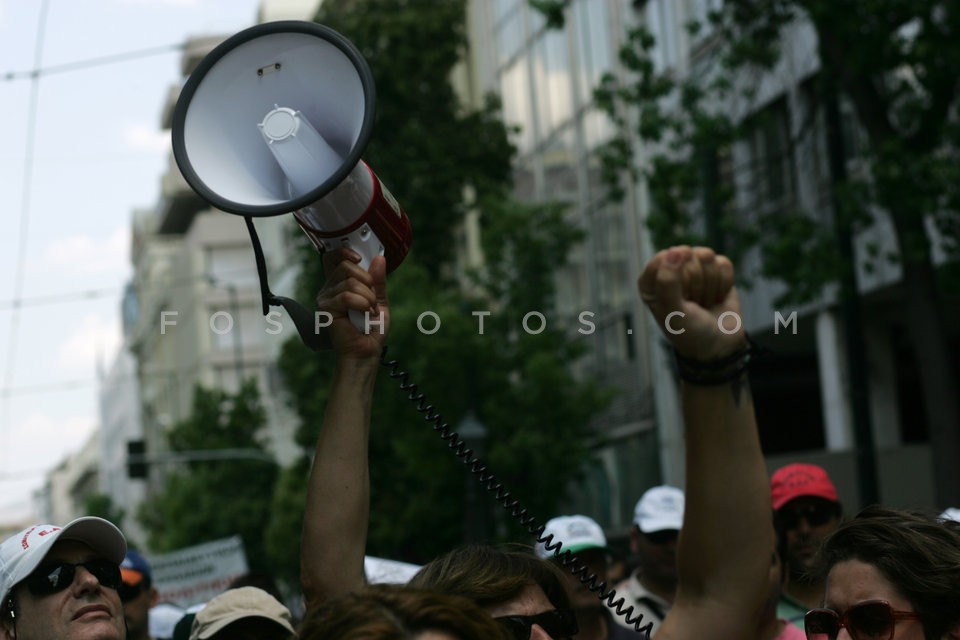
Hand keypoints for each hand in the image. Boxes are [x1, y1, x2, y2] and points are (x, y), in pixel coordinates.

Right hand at [315, 248, 389, 359]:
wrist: (366, 352)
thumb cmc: (370, 331)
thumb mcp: (379, 300)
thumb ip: (378, 280)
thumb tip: (379, 259)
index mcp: (340, 285)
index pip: (335, 258)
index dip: (345, 253)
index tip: (360, 258)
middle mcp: (330, 289)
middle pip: (346, 267)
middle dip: (367, 281)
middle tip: (371, 300)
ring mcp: (325, 299)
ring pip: (349, 282)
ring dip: (367, 298)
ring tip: (369, 312)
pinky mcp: (325, 309)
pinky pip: (346, 296)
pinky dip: (361, 304)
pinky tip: (363, 315)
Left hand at [638, 245, 745, 360]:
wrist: (718, 346)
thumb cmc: (688, 331)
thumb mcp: (672, 311)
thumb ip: (668, 281)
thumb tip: (675, 251)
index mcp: (651, 280)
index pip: (664, 259)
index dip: (678, 280)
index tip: (680, 301)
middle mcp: (670, 270)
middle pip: (688, 256)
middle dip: (696, 284)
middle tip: (694, 305)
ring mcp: (694, 268)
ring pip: (706, 256)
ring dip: (710, 285)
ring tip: (704, 302)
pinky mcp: (716, 270)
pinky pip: (723, 263)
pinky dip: (724, 284)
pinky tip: (717, 298)